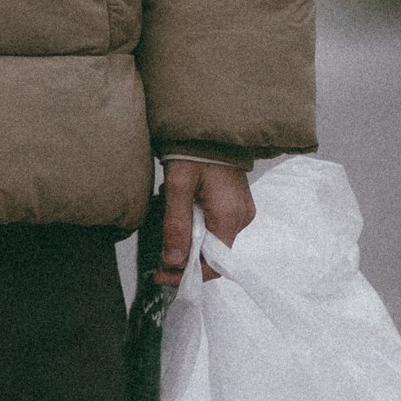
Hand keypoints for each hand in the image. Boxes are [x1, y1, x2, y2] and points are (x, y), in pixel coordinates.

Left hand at [157, 157, 255, 283]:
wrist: (211, 126)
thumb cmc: (194, 150)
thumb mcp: (177, 186)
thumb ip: (175, 225)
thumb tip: (173, 261)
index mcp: (229, 216)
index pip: (214, 264)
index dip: (187, 275)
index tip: (162, 274)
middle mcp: (241, 218)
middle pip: (212, 255)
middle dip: (184, 256)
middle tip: (159, 250)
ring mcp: (241, 211)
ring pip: (212, 241)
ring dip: (189, 239)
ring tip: (169, 220)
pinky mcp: (236, 204)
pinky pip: (216, 227)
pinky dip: (197, 227)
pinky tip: (183, 211)